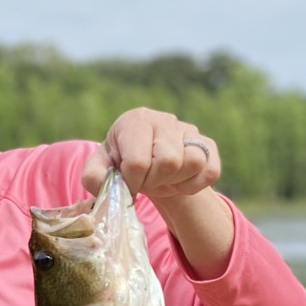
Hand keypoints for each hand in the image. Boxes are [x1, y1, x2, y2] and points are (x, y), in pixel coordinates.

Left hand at [86, 108, 219, 199]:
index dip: (133, 181)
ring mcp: (189, 130)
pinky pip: (211, 170)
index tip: (129, 182)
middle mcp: (164, 120)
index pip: (138, 161)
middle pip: (169, 161)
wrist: (145, 162)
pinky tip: (179, 183)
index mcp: (135, 121)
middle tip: (146, 182)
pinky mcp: (208, 145)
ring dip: (176, 181)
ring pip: (194, 162)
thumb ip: (94, 176)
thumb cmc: (121, 162)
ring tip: (162, 179)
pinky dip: (195, 185)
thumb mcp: (100, 167)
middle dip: (154, 181)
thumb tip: (106, 184)